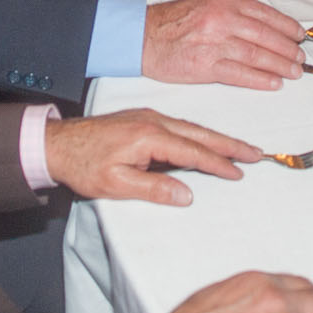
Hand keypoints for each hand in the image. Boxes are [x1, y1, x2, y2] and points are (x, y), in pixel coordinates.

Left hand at [43, 108, 258, 204]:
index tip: (239, 172)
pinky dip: (199, 134)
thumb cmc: (83, 165)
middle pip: (200, 133)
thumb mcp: (116, 185)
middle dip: (229, 144)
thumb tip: (187, 194)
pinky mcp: (142, 119)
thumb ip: (154, 188)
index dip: (218, 163)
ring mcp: (148, 117)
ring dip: (216, 138)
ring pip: (191, 127)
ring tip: (239, 148)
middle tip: (255, 153)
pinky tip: (206, 141)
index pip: (193, 151)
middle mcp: (153, 121)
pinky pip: (179, 126)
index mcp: (149, 136)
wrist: (57, 144)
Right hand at [142, 0, 304, 89]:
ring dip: (280, 65)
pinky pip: (240, 73)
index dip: (285, 25)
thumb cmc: (169, 23)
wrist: (140, 36)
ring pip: (257, 55)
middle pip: (265, 35)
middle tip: (300, 57)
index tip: (298, 34)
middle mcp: (221, 19)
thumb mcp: (203, 5)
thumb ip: (231, 13)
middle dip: (287, 48)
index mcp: (222, 2)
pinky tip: (273, 83)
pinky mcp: (206, 66)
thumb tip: (260, 26)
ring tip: (293, 72)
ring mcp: (214, 43)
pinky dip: (260, 79)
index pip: (264, 13)